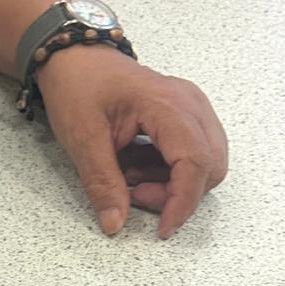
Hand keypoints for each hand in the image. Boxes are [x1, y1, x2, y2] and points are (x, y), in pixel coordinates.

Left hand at [36, 48, 228, 238]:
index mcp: (168, 105)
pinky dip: (169, 171)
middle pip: (210, 166)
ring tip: (129, 177)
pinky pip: (193, 152)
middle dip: (177, 194)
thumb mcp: (82, 138)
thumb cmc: (78, 86)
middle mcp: (190, 104)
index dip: (182, 202)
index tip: (163, 229)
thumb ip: (102, 183)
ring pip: (205, 162)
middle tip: (133, 195)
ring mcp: (192, 107)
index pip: (196, 162)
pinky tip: (136, 166)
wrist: (74, 57)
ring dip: (172, 183)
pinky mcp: (185, 114)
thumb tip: (115, 223)